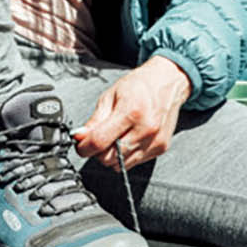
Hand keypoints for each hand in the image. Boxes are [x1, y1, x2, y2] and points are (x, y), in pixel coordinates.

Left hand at [72, 56, 191, 170]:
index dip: (84, 147)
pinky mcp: (160, 148)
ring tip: (115, 136)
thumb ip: (94, 120)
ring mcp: (155, 140)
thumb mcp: (110, 96)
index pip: (99, 142)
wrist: (167, 82)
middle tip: (99, 137)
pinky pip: (134, 162)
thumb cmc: (139, 85)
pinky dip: (126, 154)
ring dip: (112, 154)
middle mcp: (146, 129)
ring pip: (121, 164)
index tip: (80, 145)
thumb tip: (79, 137)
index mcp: (131, 112)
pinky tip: (129, 138)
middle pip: (109, 157)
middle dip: (98, 151)